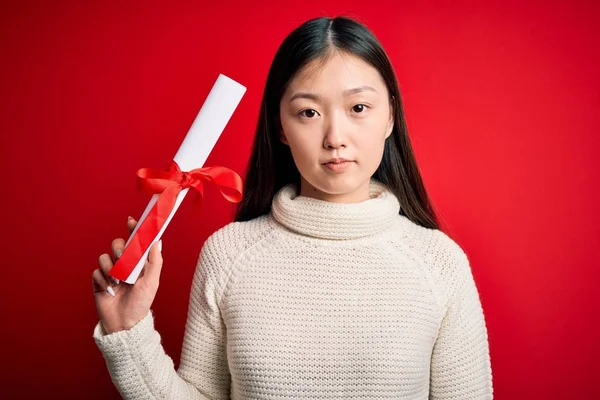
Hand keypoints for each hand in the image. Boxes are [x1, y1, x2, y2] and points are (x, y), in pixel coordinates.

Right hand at [92, 217, 162, 333]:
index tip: (131, 221)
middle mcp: (124, 265)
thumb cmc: (141, 303)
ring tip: (117, 281)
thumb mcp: (152, 281)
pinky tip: (109, 289)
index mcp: (139, 263)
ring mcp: (111, 272)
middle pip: (118, 244)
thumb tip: (157, 240)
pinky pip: (96, 271)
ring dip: (110, 267)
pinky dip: (103, 279)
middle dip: (119, 248)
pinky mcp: (99, 281)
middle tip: (123, 258)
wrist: (125, 323)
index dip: (133, 229)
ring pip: (105, 257)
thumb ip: (155, 261)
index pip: (135, 241)